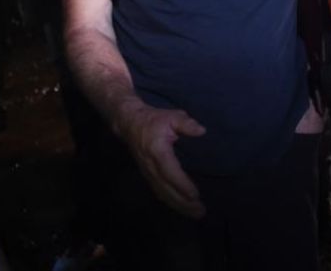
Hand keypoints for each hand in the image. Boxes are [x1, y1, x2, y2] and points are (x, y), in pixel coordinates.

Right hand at [118, 103, 206, 217]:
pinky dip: (171, 202)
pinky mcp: (147, 176)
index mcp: (157, 151)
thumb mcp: (171, 116)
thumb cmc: (153, 120)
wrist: (129, 124)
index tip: (195, 195)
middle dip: (183, 202)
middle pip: (167, 189)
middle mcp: (151, 166)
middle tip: (201, 211)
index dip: (182, 185)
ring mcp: (147, 173)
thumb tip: (201, 131)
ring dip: (178, 206)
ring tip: (195, 213)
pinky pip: (159, 192)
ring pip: (162, 194)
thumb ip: (186, 123)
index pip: (170, 172)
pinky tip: (182, 208)